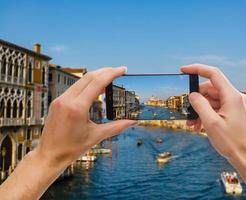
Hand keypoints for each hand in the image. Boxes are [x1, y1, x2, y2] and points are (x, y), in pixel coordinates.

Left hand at [0, 66, 136, 199]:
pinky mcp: (57, 102)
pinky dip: (86, 85)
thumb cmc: (71, 148)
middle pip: (89, 77)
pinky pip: (74, 88)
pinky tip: (95, 88)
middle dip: (105, 71)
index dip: (112, 74)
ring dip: (96, 77)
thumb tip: (132, 122)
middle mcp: (66, 100)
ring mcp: (60, 100)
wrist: (50, 155)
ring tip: (109, 78)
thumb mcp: (96, 136)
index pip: (97, 83)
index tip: (122, 69)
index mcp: (77, 108)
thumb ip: (116, 127)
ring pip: (81, 81)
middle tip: (118, 70)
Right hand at [182, 64, 245, 160]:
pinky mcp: (234, 113)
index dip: (197, 69)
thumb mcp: (211, 123)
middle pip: (210, 89)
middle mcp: (235, 98)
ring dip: (200, 110)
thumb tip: (192, 95)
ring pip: (212, 100)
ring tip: (192, 124)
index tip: (183, 70)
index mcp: (232, 96)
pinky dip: (207, 114)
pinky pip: (217, 108)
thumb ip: (199, 105)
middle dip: (196, 99)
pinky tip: (199, 126)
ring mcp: (235, 105)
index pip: (213, 74)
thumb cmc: (232, 142)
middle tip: (186, 111)